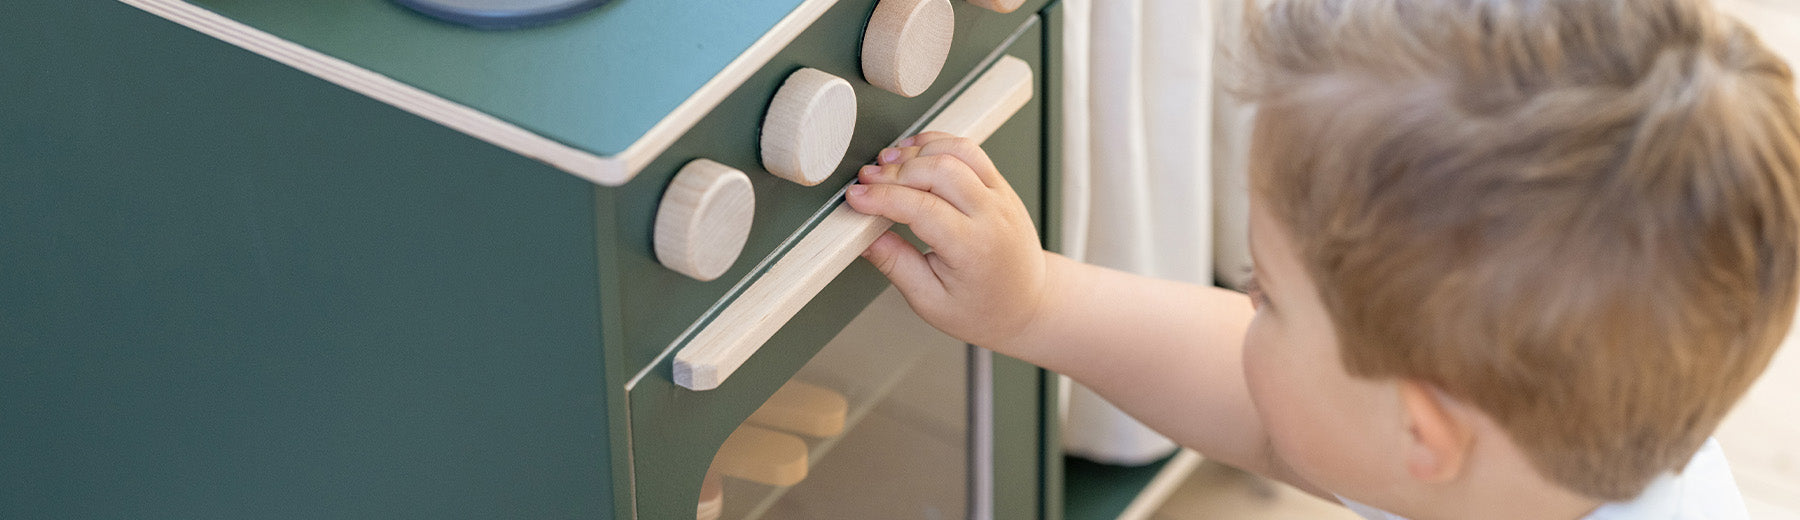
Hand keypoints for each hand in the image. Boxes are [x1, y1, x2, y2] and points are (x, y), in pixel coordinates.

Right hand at [843, 131, 1049, 348]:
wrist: (1029, 304)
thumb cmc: (984, 310)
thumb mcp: (931, 302)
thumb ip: (896, 266)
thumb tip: (865, 238)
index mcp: (974, 249)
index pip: (922, 208)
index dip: (882, 197)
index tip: (856, 198)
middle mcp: (992, 215)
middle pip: (939, 170)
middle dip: (894, 171)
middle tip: (866, 182)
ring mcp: (1000, 195)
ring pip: (957, 150)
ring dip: (917, 151)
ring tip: (887, 163)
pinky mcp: (1000, 185)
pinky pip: (971, 151)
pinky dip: (940, 144)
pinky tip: (916, 154)